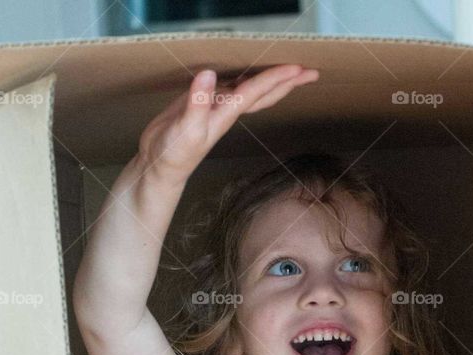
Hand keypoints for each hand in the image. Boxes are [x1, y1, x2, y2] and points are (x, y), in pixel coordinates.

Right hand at [136, 63, 319, 184]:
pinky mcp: (206, 105)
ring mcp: (218, 107)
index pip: (256, 91)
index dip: (276, 78)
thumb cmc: (174, 154)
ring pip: (253, 91)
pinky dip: (247, 81)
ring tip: (291, 73)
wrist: (161, 167)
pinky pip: (234, 90)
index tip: (298, 70)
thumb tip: (209, 75)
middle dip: (288, 83)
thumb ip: (197, 102)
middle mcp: (228, 110)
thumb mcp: (185, 129)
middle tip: (311, 73)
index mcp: (226, 114)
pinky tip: (250, 75)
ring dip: (272, 81)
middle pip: (265, 93)